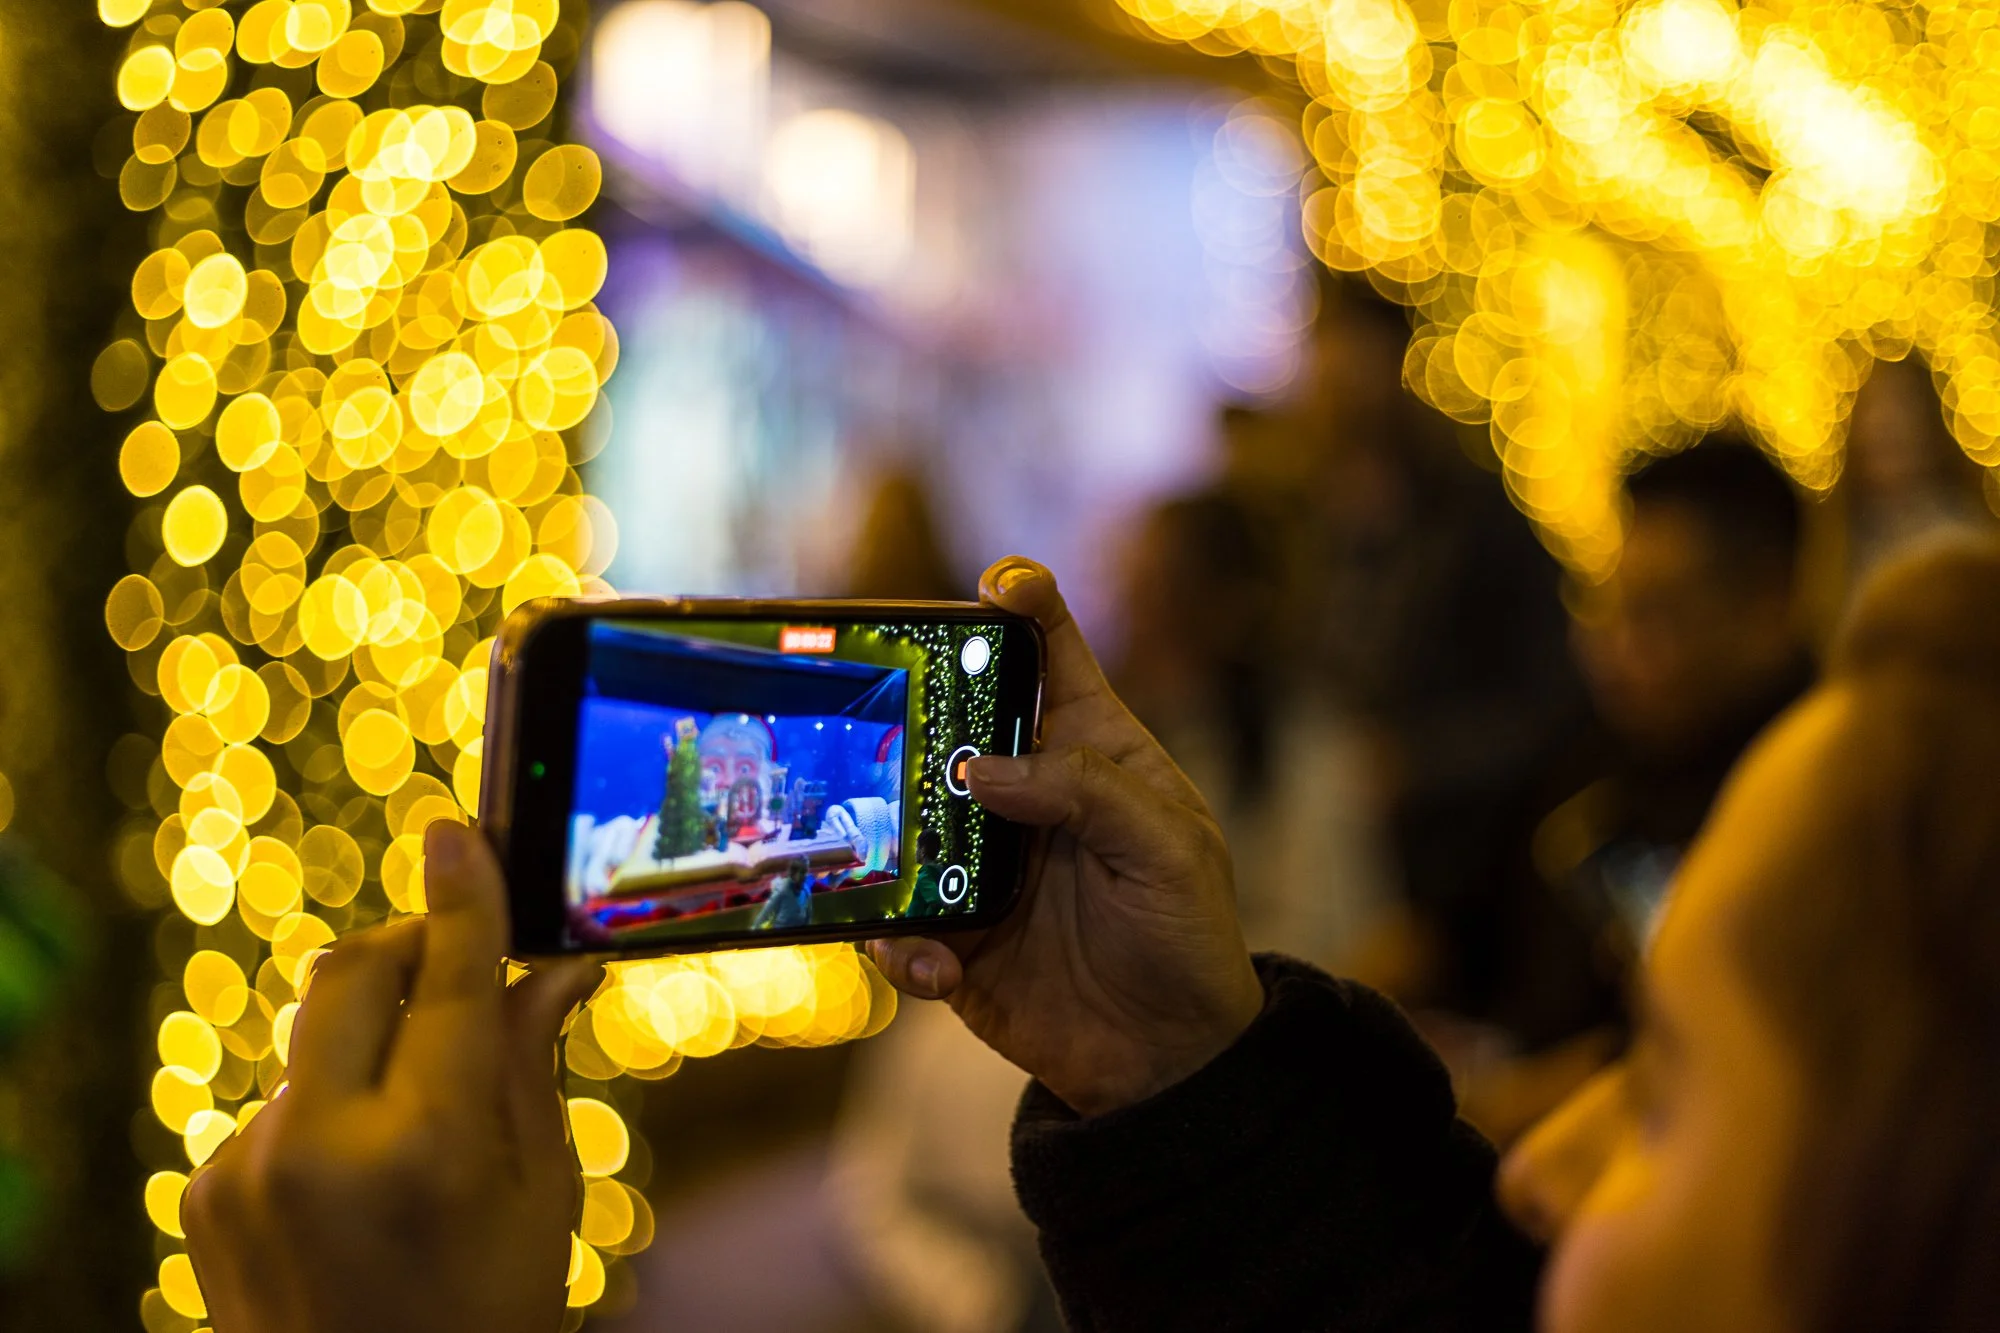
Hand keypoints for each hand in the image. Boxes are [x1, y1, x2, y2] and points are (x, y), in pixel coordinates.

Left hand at [183, 821, 601, 1332]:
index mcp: (427, 1148)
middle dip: (410, 945)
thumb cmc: (489, 1318)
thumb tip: (554, 966)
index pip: (449, 978)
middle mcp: (320, 1146)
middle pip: (352, 969)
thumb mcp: (545, 1197)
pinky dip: (332, 1106)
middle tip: (461, 960)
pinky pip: (282, 1099)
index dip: (462, 895)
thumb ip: (532, 1066)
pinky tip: (364, 1175)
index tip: (460, 831)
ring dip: (377, 1040)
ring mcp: (245, 1168)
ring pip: (320, 1035)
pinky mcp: (206, 1190)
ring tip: (422, 1120)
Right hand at [868, 557, 1263, 1116]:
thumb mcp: (1168, 851)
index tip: (994, 587)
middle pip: (952, 723)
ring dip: (887, 836)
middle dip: (914, 712)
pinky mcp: (951, 935)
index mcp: (1090, 750)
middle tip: (891, 721)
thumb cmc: (1187, 936)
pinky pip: (896, 925)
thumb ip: (1086, 795)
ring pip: (904, 821)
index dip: (1020, 603)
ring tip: (896, 861)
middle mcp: (1025, 795)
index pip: (1052, 653)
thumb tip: (982, 770)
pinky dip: (902, 943)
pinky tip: (934, 962)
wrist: (1170, 1061)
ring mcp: (980, 863)